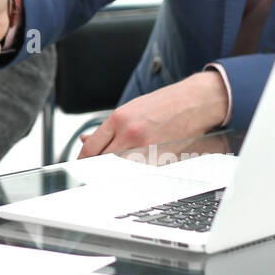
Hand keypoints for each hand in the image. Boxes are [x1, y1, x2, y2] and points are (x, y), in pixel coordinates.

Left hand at [78, 72, 228, 157]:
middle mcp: (130, 134)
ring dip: (115, 171)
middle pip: (101, 162)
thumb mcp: (130, 110)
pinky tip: (136, 166)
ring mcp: (145, 148)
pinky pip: (139, 172)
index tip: (81, 165)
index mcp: (119, 119)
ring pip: (119, 169)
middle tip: (94, 171)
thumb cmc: (162, 104)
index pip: (91, 148)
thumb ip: (107, 128)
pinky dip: (134, 172)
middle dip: (96, 168)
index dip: (82, 160)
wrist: (193, 102)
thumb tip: (86, 140)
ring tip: (117, 168)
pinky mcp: (160, 160)